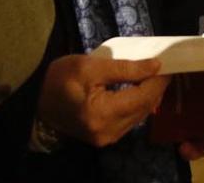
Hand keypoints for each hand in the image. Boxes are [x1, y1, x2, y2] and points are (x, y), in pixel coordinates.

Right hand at [38, 55, 169, 146]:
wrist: (34, 98)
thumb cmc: (59, 77)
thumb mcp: (91, 66)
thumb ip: (125, 68)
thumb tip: (155, 67)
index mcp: (102, 113)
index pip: (142, 97)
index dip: (158, 81)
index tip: (169, 64)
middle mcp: (108, 132)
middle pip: (144, 109)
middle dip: (156, 88)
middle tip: (163, 68)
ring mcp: (106, 138)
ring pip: (139, 117)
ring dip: (148, 97)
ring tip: (153, 77)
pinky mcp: (103, 138)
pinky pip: (128, 122)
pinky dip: (136, 106)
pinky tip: (138, 91)